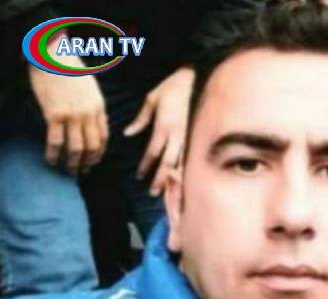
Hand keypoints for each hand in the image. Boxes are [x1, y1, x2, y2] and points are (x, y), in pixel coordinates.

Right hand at [29, 35, 108, 174]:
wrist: (53, 56)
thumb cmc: (71, 71)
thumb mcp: (91, 89)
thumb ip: (94, 108)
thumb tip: (95, 125)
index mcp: (99, 108)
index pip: (104, 137)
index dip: (100, 153)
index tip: (94, 161)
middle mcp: (89, 114)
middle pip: (92, 146)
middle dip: (88, 162)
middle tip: (82, 172)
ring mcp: (72, 115)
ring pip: (76, 148)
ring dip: (72, 163)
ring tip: (68, 171)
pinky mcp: (55, 115)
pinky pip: (56, 141)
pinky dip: (53, 154)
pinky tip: (50, 160)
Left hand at [123, 65, 195, 195]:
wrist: (197, 77)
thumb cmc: (172, 87)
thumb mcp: (152, 99)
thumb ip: (141, 119)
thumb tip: (128, 134)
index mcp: (164, 126)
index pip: (153, 151)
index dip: (146, 165)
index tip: (139, 176)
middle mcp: (178, 134)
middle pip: (168, 163)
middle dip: (160, 179)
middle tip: (153, 193)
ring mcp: (191, 136)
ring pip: (183, 162)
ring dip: (175, 178)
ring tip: (169, 190)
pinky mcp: (199, 135)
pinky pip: (193, 156)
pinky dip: (188, 170)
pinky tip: (185, 179)